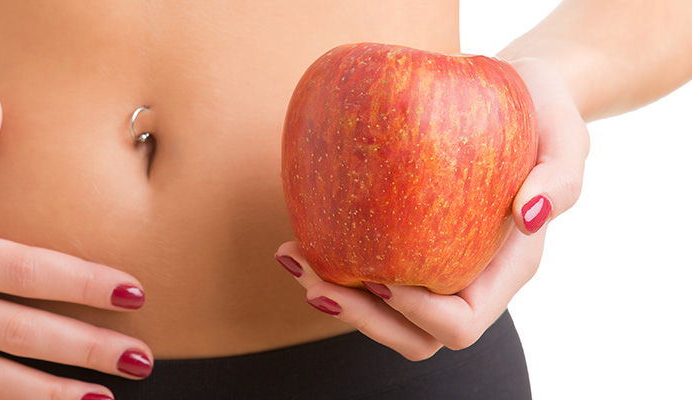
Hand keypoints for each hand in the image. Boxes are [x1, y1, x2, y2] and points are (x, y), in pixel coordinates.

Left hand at [274, 58, 588, 359]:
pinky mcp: (403, 242)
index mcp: (505, 270)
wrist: (519, 94)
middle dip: (360, 319)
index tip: (380, 275)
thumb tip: (531, 215)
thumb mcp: (567, 133)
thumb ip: (560, 176)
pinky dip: (328, 263)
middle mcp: (466, 278)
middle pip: (412, 336)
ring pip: (381, 314)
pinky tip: (295, 239)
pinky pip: (364, 272)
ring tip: (291, 257)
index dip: (417, 314)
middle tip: (314, 284)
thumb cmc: (544, 112)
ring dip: (333, 298)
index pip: (458, 324)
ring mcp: (433, 266)